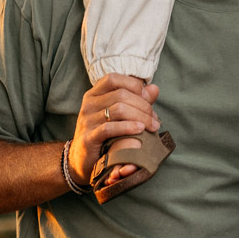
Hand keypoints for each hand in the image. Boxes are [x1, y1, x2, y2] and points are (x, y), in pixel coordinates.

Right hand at [67, 74, 159, 188]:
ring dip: (141, 117)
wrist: (83, 158)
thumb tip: (154, 88)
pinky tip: (140, 130)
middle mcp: (89, 104)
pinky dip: (128, 127)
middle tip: (155, 119)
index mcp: (94, 94)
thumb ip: (136, 100)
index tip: (148, 98)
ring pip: (118, 109)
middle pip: (121, 95)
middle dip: (143, 106)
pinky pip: (110, 128)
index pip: (114, 79)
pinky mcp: (88, 137)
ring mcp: (87, 120)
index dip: (133, 85)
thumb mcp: (119, 114)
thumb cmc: (105, 133)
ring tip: (153, 127)